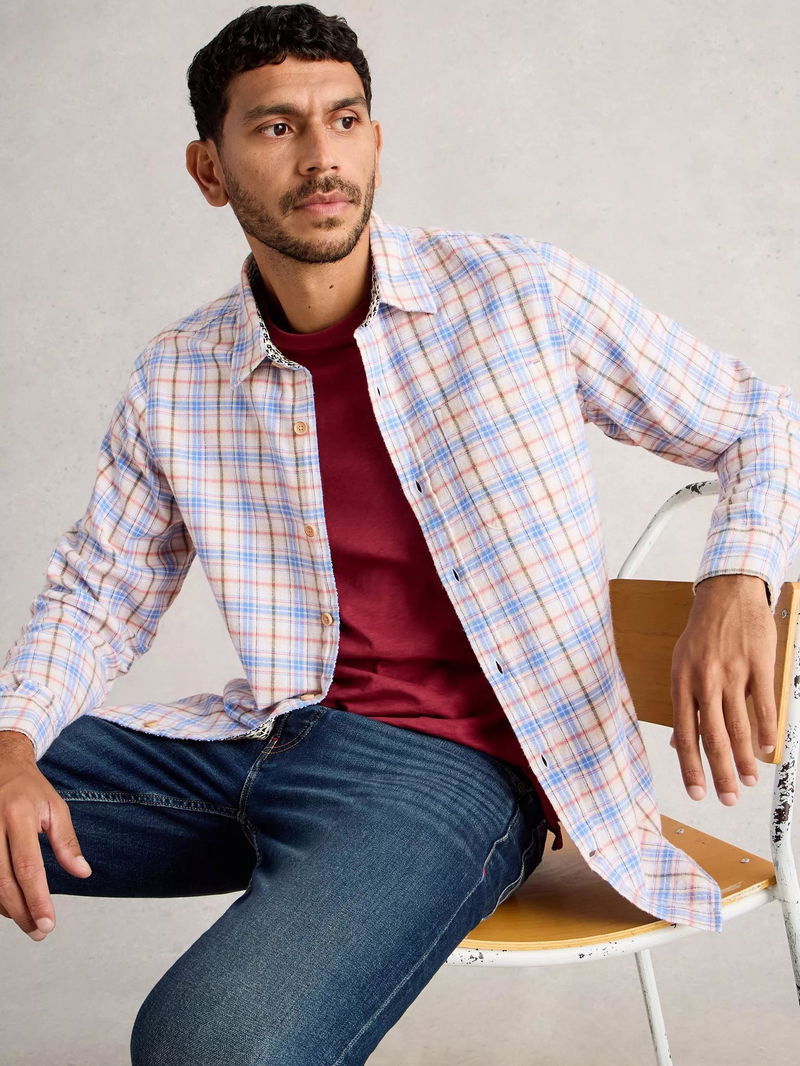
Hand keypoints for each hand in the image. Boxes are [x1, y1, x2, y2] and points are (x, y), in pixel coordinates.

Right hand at [0, 744, 92, 940]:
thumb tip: (82, 872)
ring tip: (29, 922)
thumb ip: (66, 842)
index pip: (28, 867)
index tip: (49, 922)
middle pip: (4, 883)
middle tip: (40, 931)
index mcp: (18, 816)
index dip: (38, 899)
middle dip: (22, 912)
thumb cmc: (29, 789)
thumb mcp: (54, 807)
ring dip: (7, 909)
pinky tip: (10, 906)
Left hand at [669, 574, 776, 804]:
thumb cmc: (702, 634)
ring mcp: (732, 673)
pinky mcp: (757, 665)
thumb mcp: (681, 665)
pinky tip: (768, 750)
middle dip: (721, 773)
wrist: (727, 595)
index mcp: (681, 683)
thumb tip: (676, 742)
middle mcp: (704, 681)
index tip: (697, 793)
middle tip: (728, 798)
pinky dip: (766, 731)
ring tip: (749, 780)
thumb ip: (683, 705)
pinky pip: (763, 705)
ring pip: (739, 726)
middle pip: (712, 737)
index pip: (684, 734)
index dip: (691, 767)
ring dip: (744, 759)